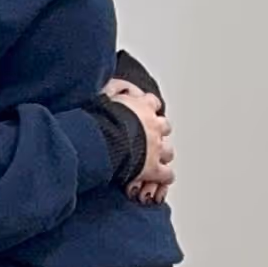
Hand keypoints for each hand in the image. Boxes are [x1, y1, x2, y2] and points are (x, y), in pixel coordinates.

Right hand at [103, 78, 174, 203]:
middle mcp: (152, 125)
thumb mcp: (103, 99)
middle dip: (158, 132)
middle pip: (164, 126)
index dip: (149, 107)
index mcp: (142, 106)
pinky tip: (159, 180)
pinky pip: (167, 175)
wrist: (102, 140)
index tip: (146, 110)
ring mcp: (155, 147)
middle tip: (149, 138)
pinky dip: (164, 177)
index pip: (152, 102)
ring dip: (162, 155)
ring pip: (168, 151)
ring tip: (154, 159)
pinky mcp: (153, 168)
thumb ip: (110, 92)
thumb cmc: (99, 120)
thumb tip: (110, 87)